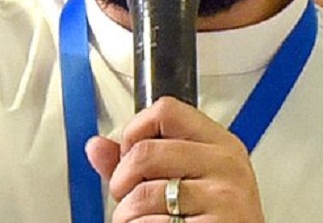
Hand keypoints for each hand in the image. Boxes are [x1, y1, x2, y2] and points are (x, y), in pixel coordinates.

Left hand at [86, 97, 264, 222]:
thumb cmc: (214, 220)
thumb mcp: (185, 182)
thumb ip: (138, 164)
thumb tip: (96, 147)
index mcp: (220, 144)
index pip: (166, 111)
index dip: (136, 130)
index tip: (131, 154)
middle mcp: (226, 165)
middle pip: (145, 152)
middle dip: (122, 181)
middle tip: (130, 197)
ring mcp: (222, 196)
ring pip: (141, 195)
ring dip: (128, 215)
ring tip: (145, 220)